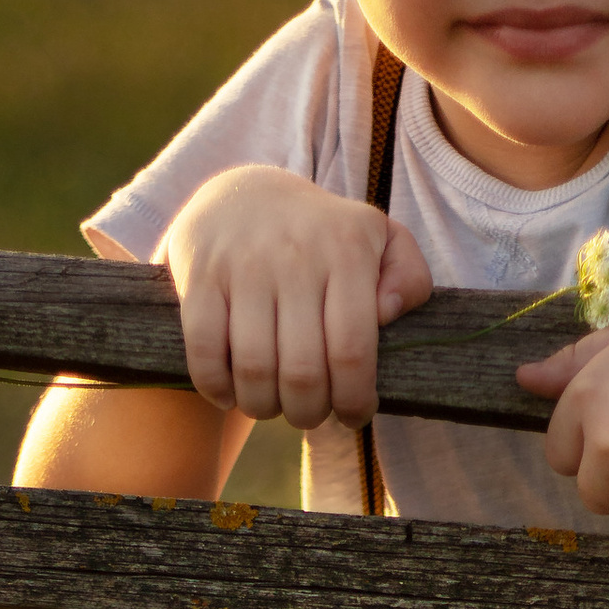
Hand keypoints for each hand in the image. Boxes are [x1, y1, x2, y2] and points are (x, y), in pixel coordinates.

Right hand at [165, 164, 432, 430]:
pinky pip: (205, 350)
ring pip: (254, 369)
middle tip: (310, 414)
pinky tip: (229, 394)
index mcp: (347, 250)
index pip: (351, 351)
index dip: (354, 400)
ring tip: (272, 406)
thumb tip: (389, 314)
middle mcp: (295, 255)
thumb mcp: (380, 239)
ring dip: (263, 407)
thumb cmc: (323, 236)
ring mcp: (243, 265)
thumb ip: (409, 275)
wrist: (244, 192)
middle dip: (308, 413)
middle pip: (302, 372)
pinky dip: (216, 387)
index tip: (353, 416)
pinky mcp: (199, 275)